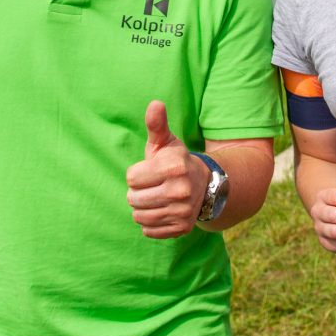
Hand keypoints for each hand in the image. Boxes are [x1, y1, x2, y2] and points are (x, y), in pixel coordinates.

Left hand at [125, 101, 207, 238]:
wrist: (205, 185)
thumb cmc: (176, 162)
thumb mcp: (167, 142)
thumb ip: (157, 124)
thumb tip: (155, 104)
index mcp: (173, 167)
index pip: (131, 178)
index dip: (137, 174)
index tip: (151, 171)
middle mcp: (180, 191)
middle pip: (133, 199)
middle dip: (137, 192)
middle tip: (152, 186)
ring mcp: (182, 212)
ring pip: (139, 216)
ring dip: (142, 208)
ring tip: (155, 198)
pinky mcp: (181, 228)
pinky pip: (148, 231)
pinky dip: (150, 223)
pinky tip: (162, 211)